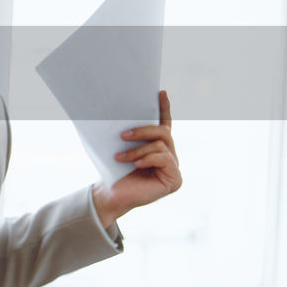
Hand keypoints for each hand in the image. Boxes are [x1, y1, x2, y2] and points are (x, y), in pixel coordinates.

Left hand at [92, 90, 182, 227]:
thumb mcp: (119, 146)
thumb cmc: (113, 170)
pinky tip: (136, 165)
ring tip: (120, 157)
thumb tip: (114, 109)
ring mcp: (174, 167)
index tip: (160, 92)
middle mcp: (169, 155)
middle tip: (122, 134)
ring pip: (160, 146)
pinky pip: (164, 159)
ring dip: (138, 150)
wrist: (111, 195)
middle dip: (143, 130)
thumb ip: (126, 132)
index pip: (164, 124)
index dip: (164, 108)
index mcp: (157, 146)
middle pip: (163, 132)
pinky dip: (148, 159)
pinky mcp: (175, 179)